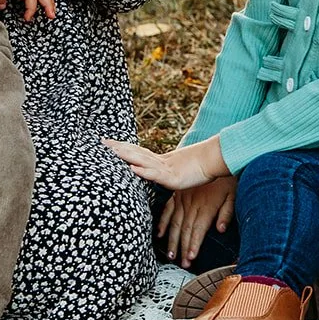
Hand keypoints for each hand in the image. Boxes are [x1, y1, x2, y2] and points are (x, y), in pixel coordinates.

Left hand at [103, 136, 229, 190]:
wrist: (216, 160)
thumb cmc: (202, 165)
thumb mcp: (182, 169)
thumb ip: (171, 171)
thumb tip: (167, 172)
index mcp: (162, 160)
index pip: (139, 152)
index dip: (124, 147)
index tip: (109, 143)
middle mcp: (161, 161)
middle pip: (136, 152)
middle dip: (118, 148)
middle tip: (102, 142)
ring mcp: (166, 168)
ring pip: (142, 160)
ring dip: (126, 155)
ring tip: (111, 151)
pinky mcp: (172, 177)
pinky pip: (155, 174)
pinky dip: (142, 171)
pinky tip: (131, 168)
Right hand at [159, 176, 236, 264]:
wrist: (216, 157)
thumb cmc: (228, 179)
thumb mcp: (233, 195)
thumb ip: (227, 213)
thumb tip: (221, 230)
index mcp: (206, 207)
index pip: (198, 230)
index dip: (193, 245)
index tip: (189, 259)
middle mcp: (192, 205)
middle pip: (185, 230)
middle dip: (182, 248)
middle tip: (180, 263)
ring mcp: (183, 199)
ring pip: (175, 222)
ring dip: (172, 240)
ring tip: (170, 255)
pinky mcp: (177, 194)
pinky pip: (167, 209)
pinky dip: (163, 222)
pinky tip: (160, 234)